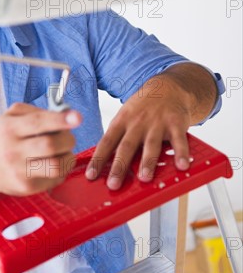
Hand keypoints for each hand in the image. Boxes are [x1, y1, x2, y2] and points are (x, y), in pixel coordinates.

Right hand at [0, 103, 81, 195]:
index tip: (77, 118)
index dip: (60, 120)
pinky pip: (55, 179)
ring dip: (68, 157)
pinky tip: (52, 165)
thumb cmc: (3, 138)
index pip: (38, 123)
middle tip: (67, 138)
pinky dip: (61, 171)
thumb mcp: (11, 116)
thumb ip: (37, 112)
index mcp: (9, 128)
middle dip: (68, 139)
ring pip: (57, 166)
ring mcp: (18, 171)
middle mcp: (12, 150)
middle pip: (51, 145)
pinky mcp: (26, 188)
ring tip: (63, 153)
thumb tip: (66, 114)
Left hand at [85, 75, 192, 189]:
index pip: (106, 142)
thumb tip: (104, 163)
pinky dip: (181, 153)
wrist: (168, 87)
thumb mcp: (125, 116)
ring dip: (147, 162)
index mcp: (121, 122)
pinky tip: (181, 166)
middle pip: (126, 146)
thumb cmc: (143, 108)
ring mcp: (157, 123)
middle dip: (119, 167)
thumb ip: (118, 138)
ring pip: (151, 145)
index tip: (91, 175)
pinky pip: (179, 140)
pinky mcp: (176, 123)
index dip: (98, 159)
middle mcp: (137, 123)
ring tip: (144, 178)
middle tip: (113, 184)